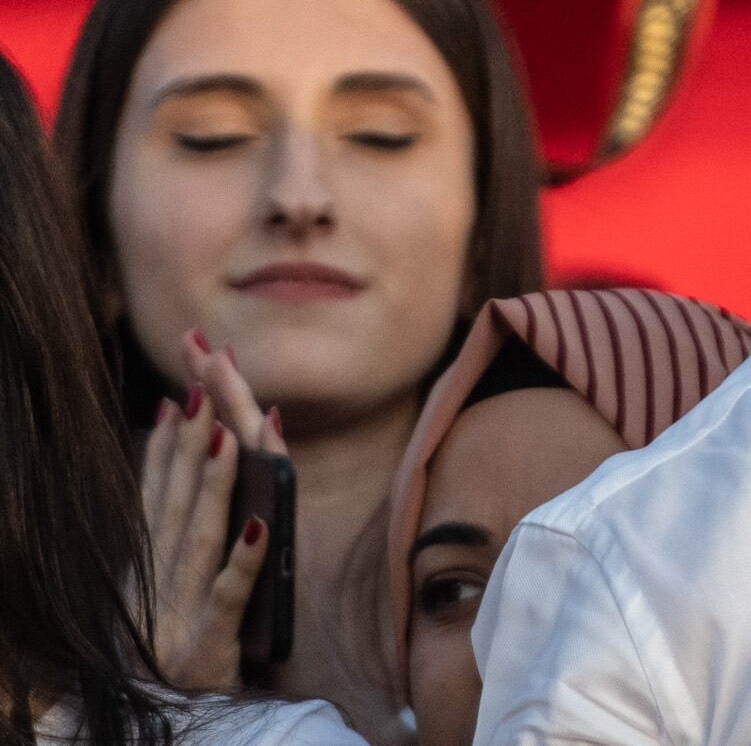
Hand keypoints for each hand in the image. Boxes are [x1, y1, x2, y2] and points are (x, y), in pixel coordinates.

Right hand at [136, 337, 281, 690]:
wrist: (177, 737)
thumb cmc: (183, 667)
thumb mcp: (182, 606)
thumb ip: (196, 552)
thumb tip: (221, 486)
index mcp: (146, 579)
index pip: (153, 500)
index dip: (164, 448)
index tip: (177, 395)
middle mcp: (155, 592)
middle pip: (174, 504)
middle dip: (190, 440)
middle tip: (203, 381)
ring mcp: (179, 618)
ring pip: (199, 538)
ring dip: (213, 482)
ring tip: (227, 429)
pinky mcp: (209, 647)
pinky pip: (231, 596)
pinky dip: (247, 558)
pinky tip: (264, 522)